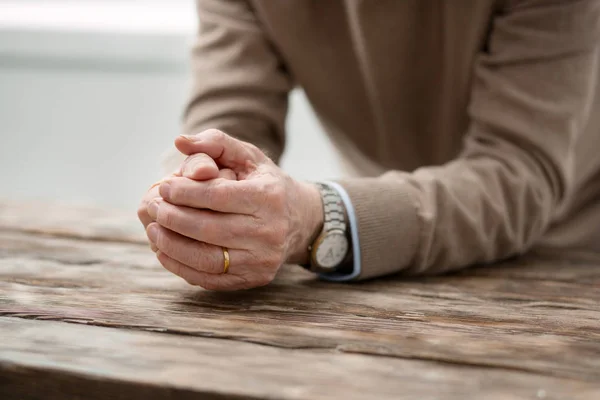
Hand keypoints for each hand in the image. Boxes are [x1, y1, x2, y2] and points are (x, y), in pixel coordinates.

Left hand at [144, 129, 323, 290]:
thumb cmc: (266, 184)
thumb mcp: (248, 156)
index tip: (163, 187)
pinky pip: (210, 278)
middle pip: (209, 228)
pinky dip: (181, 267)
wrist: (300, 220)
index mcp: (268, 197)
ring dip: (172, 245)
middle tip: (152, 208)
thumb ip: (215, 143)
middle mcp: (269, 231)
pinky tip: (164, 251)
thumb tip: (180, 141)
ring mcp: (262, 259)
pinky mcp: (255, 278)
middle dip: (172, 218)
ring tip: (153, 229)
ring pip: (207, 258)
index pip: (217, 196)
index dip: (184, 192)